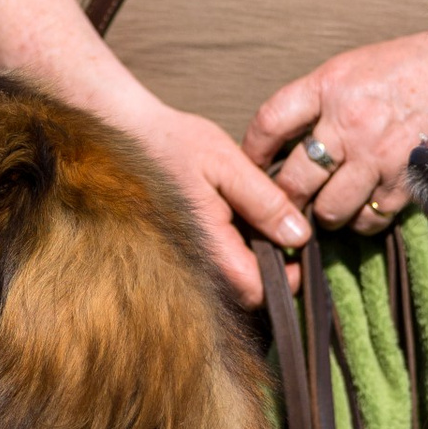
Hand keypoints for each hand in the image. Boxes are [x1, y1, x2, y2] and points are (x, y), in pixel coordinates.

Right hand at [116, 96, 315, 305]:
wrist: (128, 135)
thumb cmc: (174, 144)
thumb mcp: (229, 165)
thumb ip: (266, 202)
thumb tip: (299, 236)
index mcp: (208, 243)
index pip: (254, 290)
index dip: (286, 281)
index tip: (299, 255)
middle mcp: (193, 259)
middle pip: (243, 292)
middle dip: (271, 272)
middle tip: (288, 237)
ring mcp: (184, 257)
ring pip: (229, 280)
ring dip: (253, 261)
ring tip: (266, 225)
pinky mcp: (180, 248)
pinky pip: (215, 264)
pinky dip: (236, 250)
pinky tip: (240, 220)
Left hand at [245, 31, 427, 234]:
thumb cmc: (410, 68)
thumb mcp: (356, 68)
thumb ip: (320, 101)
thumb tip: (287, 143)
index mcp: (330, 85)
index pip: (270, 122)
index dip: (252, 152)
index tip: (250, 166)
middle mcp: (349, 122)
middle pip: (293, 179)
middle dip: (284, 199)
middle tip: (286, 205)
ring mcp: (378, 155)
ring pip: (329, 210)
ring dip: (326, 214)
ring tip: (329, 209)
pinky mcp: (407, 181)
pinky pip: (369, 219)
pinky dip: (363, 221)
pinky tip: (366, 208)